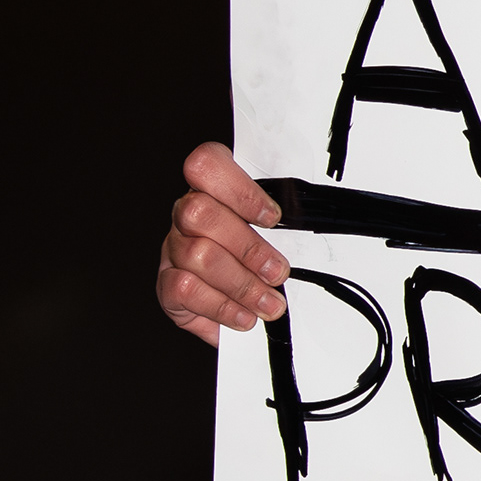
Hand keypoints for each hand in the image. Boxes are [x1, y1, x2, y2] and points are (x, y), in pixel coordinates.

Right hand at [157, 142, 288, 343]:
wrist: (239, 311)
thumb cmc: (260, 261)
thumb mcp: (279, 236)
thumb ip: (286, 227)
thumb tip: (314, 233)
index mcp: (213, 192)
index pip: (206, 164)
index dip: (238, 189)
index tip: (273, 217)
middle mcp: (187, 215)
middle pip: (199, 212)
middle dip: (248, 247)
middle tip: (278, 271)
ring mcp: (173, 248)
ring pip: (197, 255)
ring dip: (242, 284)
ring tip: (270, 303)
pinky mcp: (167, 285)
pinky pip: (184, 290)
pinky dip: (221, 307)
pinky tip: (244, 316)